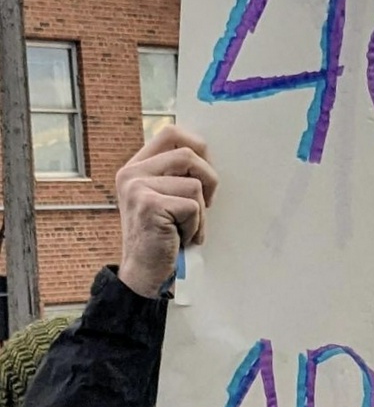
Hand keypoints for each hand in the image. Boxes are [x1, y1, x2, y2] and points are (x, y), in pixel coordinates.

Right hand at [116, 127, 217, 298]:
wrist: (143, 273)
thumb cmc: (163, 237)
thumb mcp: (166, 199)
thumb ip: (177, 175)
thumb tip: (209, 153)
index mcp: (137, 167)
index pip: (171, 133)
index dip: (198, 146)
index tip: (205, 171)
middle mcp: (132, 173)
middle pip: (189, 153)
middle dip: (209, 180)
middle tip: (205, 204)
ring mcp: (138, 188)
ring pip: (195, 185)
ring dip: (201, 213)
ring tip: (185, 228)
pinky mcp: (149, 206)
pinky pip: (193, 207)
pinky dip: (195, 227)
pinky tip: (180, 238)